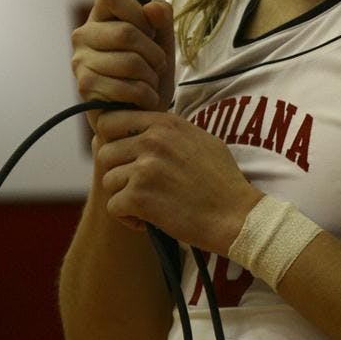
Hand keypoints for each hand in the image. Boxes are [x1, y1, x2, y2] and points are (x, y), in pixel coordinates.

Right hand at [71, 0, 174, 130]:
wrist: (141, 115)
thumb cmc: (150, 73)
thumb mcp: (163, 41)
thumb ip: (162, 19)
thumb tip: (153, 8)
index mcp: (100, 16)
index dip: (138, 12)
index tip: (149, 32)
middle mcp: (83, 35)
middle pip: (127, 32)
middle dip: (154, 54)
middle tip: (157, 66)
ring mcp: (80, 62)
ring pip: (130, 62)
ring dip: (152, 78)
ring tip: (150, 84)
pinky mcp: (85, 87)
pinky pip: (126, 87)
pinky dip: (146, 96)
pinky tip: (144, 100)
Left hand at [96, 110, 262, 255]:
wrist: (235, 215)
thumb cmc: (222, 181)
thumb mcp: (200, 139)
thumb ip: (168, 131)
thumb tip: (144, 127)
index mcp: (165, 123)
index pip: (111, 119)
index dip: (113, 140)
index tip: (125, 157)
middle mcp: (152, 140)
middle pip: (105, 152)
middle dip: (118, 172)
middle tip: (138, 187)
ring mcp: (144, 168)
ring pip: (108, 180)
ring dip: (124, 196)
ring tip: (148, 205)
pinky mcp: (139, 197)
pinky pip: (113, 206)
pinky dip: (128, 219)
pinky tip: (149, 220)